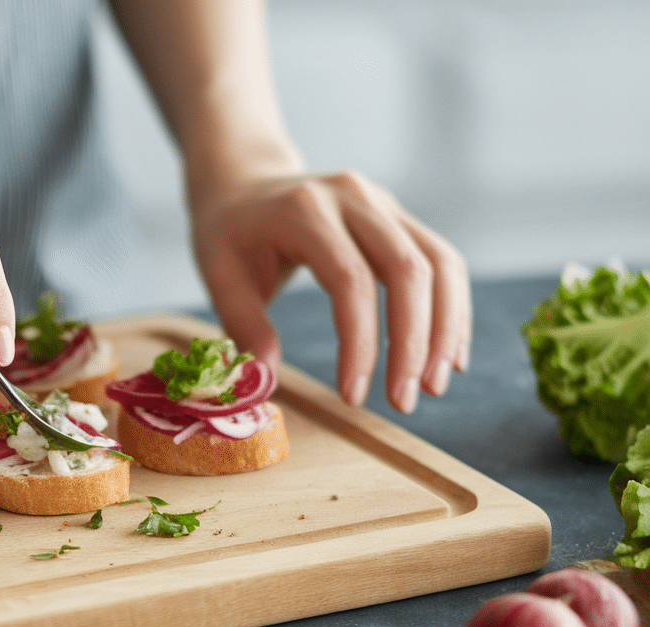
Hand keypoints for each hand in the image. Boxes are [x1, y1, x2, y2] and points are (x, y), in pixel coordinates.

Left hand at [191, 171, 471, 412]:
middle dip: (413, 343)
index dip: (360, 343)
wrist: (245, 180)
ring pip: (439, 263)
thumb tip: (266, 381)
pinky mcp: (399, 217)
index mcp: (304, 210)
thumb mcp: (218, 274)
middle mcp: (353, 198)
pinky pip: (442, 261)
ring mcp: (383, 203)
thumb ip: (243, 326)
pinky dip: (452, 310)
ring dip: (444, 330)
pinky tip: (448, 355)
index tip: (353, 396)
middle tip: (403, 402)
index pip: (350, 280)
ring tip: (433, 387)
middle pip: (407, 269)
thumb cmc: (229, 232)